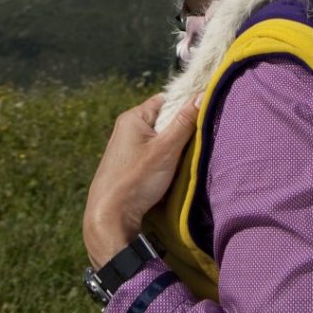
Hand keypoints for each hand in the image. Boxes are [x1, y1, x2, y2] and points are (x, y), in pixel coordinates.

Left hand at [83, 93, 199, 267]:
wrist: (109, 217)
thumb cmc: (136, 179)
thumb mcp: (166, 149)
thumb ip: (185, 121)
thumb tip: (203, 94)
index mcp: (133, 118)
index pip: (166, 100)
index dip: (184, 106)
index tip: (202, 117)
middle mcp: (126, 128)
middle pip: (162, 120)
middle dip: (180, 129)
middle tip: (196, 140)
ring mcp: (125, 147)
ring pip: (158, 139)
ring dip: (172, 147)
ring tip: (184, 157)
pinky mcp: (126, 164)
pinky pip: (151, 153)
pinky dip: (162, 159)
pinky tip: (170, 170)